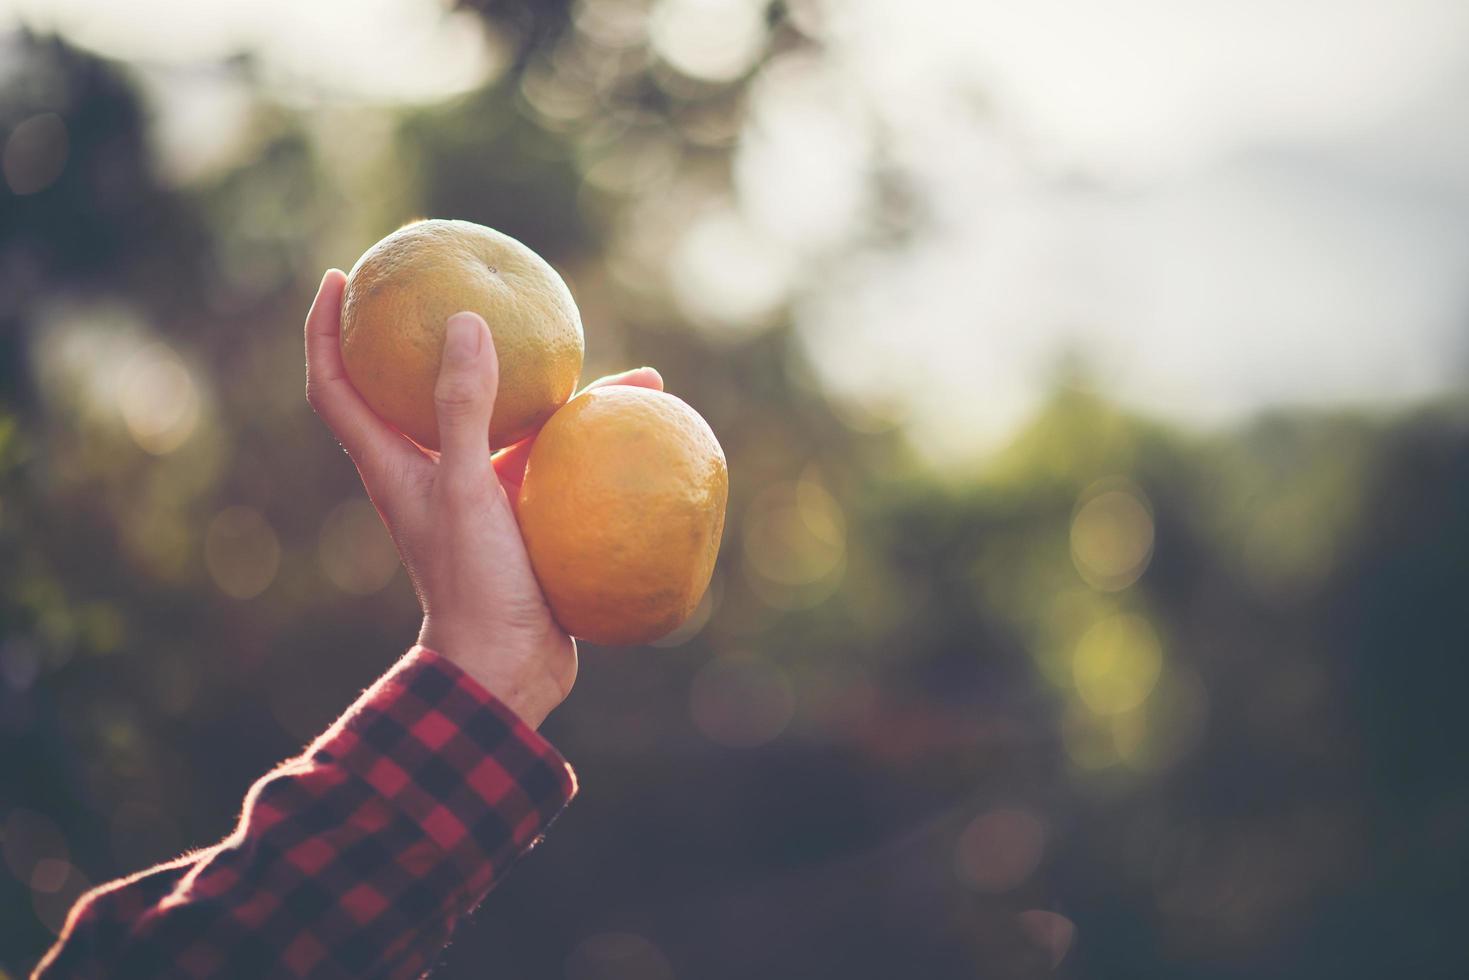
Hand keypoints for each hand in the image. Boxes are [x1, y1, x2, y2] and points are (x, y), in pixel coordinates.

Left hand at [304, 268, 661, 726]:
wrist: (509, 667)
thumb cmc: (472, 581)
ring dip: (532, 385)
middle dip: (435, 338)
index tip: (341, 278)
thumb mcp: (466, 488)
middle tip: (459, 288)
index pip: (335, 384)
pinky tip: (639, 413)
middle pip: (418, 390)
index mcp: (391, 464)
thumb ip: (463, 407)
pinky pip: (548, 457)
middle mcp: (428, 471)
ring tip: (582, 345)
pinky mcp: (522, 515)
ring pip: (499, 419)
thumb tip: (467, 322)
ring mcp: (476, 493)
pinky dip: (583, 434)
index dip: (326, 330)